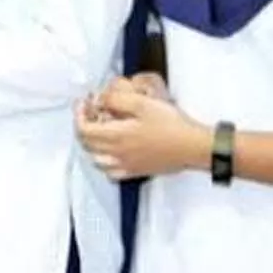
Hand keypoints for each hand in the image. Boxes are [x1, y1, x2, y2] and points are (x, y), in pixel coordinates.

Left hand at [76, 80, 208, 180]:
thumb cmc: (172, 126)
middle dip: (83, 126)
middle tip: (91, 113)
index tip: (84, 104)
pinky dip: (105, 163)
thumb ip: (117, 99)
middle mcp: (118, 154)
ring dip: (92, 145)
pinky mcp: (137, 171)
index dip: (79, 114)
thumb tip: (101, 99)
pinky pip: (111, 172)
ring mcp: (127, 165)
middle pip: (87, 144)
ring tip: (99, 131)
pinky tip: (112, 153)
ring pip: (96, 160)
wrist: (194, 146)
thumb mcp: (143, 103)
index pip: (83, 130)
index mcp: (117, 136)